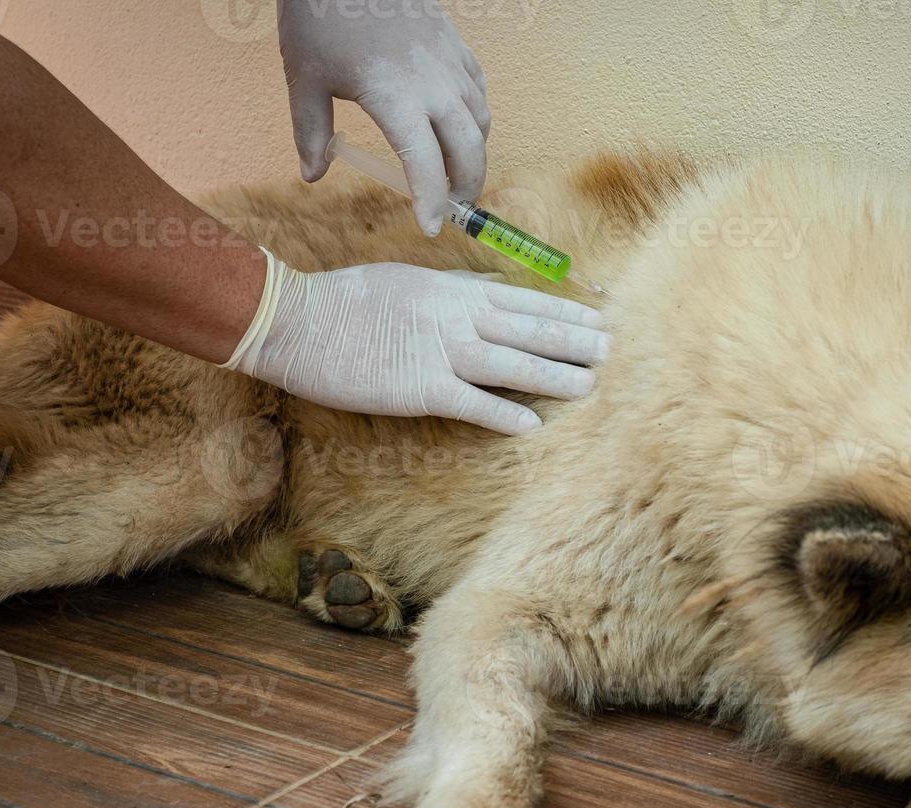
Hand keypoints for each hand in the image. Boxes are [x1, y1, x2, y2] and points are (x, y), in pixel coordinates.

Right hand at [223, 253, 607, 434]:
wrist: (297, 319)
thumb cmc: (344, 300)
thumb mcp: (405, 280)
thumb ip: (448, 291)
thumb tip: (482, 294)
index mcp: (452, 290)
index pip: (522, 299)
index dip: (563, 310)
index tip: (596, 316)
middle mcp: (456, 317)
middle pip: (529, 329)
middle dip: (574, 340)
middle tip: (612, 350)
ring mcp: (441, 352)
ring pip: (513, 364)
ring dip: (555, 376)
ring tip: (590, 385)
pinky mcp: (420, 387)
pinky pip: (471, 403)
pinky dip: (503, 413)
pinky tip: (530, 424)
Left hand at [278, 0, 489, 234]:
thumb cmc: (321, 15)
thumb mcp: (304, 78)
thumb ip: (310, 131)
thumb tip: (311, 175)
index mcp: (395, 98)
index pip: (426, 166)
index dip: (431, 203)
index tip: (429, 227)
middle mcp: (432, 84)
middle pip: (471, 149)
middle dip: (467, 185)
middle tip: (452, 206)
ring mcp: (449, 62)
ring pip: (480, 120)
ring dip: (474, 152)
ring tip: (455, 170)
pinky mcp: (455, 44)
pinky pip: (478, 90)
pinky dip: (476, 116)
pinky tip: (458, 125)